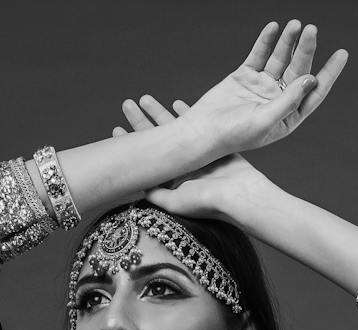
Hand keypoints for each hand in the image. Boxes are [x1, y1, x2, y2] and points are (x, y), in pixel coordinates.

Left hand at [111, 96, 265, 221]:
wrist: (241, 195)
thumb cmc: (209, 202)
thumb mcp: (175, 202)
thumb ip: (155, 194)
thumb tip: (135, 186)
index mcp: (170, 180)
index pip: (146, 159)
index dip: (130, 143)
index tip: (116, 130)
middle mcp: (181, 168)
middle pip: (156, 140)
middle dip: (140, 122)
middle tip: (126, 104)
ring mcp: (196, 155)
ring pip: (173, 129)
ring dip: (159, 113)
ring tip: (144, 98)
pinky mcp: (212, 144)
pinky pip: (196, 124)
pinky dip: (186, 114)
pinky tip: (175, 103)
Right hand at [181, 20, 344, 156]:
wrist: (202, 132)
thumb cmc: (233, 135)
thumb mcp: (265, 121)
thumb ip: (288, 101)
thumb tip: (311, 79)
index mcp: (288, 116)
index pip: (314, 92)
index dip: (329, 73)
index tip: (342, 53)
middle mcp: (278, 100)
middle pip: (298, 70)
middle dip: (305, 50)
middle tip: (311, 30)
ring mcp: (262, 86)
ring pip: (280, 59)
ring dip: (288, 41)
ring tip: (295, 25)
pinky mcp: (246, 75)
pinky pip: (259, 54)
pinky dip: (266, 41)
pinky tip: (273, 28)